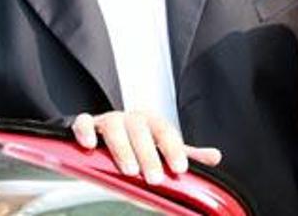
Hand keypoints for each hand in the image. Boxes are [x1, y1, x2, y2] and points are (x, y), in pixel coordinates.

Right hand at [71, 111, 221, 185]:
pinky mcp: (87, 125)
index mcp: (151, 123)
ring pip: (114, 126)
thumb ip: (184, 154)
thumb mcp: (162, 151)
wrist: (105, 143)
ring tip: (130, 170)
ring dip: (122, 147)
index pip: (165, 131)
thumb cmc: (137, 148)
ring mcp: (107, 120)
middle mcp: (130, 119)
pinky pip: (83, 122)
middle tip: (155, 178)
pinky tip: (90, 145)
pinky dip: (85, 130)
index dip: (173, 149)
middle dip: (149, 154)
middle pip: (140, 130)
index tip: (180, 169)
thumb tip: (214, 156)